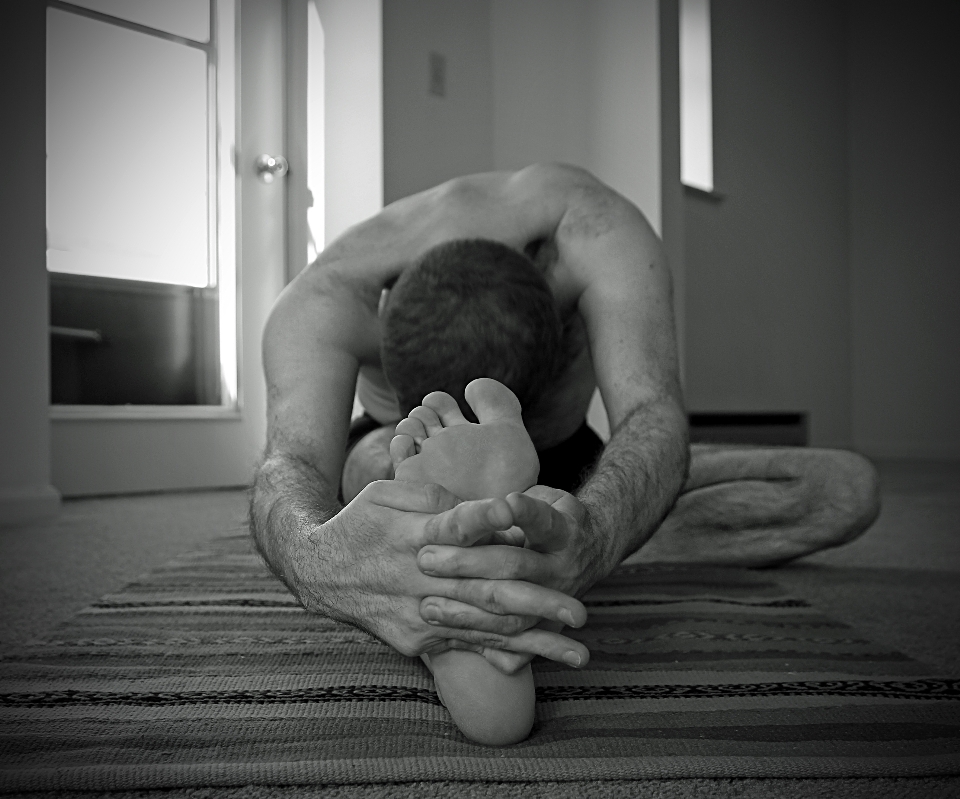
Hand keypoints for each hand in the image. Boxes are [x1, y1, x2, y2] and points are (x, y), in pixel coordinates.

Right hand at [294, 479, 589, 667]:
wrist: (318, 572)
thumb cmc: (362, 522)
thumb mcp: (388, 493)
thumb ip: (434, 496)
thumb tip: (482, 508)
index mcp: (417, 534)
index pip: (461, 524)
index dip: (493, 518)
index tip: (525, 514)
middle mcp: (420, 577)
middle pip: (486, 590)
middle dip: (538, 605)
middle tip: (580, 612)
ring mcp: (418, 614)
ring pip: (484, 629)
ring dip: (534, 643)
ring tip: (578, 653)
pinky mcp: (416, 639)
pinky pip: (467, 647)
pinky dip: (503, 654)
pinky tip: (538, 662)